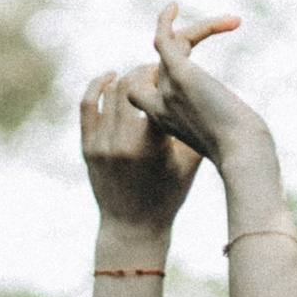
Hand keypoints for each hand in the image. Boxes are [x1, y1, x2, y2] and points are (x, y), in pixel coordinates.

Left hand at [78, 63, 199, 237]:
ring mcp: (101, 144)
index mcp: (152, 146)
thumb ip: (196, 131)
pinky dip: (97, 86)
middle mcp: (123, 142)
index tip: (178, 69)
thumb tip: (209, 96)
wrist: (132, 227)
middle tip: (160, 71)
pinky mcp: (88, 147)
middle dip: (147, 71)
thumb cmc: (168, 195)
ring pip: (111, 92)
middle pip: (131, 85)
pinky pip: (87, 105)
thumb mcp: (189, 165)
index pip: (159, 94)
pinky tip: (110, 77)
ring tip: (142, 75)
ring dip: (127, 78)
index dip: (169, 76)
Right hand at [123, 4, 290, 222]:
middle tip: (206, 39)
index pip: (144, 95)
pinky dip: (165, 21)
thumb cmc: (241, 152)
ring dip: (200, 31)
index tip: (182, 69)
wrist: (243, 154)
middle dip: (174, 51)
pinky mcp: (181, 75)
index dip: (154, 79)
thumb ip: (217, 125)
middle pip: (154, 65)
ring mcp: (167, 90)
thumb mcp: (223, 138)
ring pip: (169, 47)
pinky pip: (165, 40)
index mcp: (165, 122)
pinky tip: (173, 6)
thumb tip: (238, 120)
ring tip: (231, 22)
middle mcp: (159, 106)